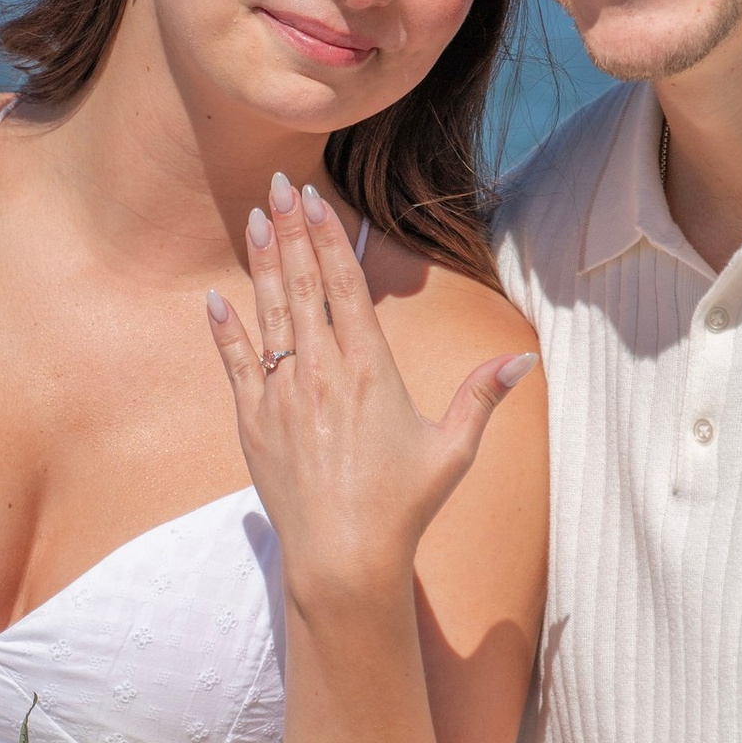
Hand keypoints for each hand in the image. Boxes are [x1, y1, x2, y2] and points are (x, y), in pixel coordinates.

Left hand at [207, 175, 535, 612]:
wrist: (344, 558)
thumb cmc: (403, 505)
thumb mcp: (453, 449)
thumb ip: (482, 395)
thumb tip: (525, 357)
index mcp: (371, 371)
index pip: (345, 287)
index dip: (328, 238)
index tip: (314, 200)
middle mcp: (322, 373)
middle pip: (304, 286)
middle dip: (290, 231)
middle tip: (276, 184)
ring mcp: (283, 396)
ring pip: (270, 314)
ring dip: (262, 263)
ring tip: (252, 219)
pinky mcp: (254, 423)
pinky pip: (236, 364)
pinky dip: (225, 329)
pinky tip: (216, 298)